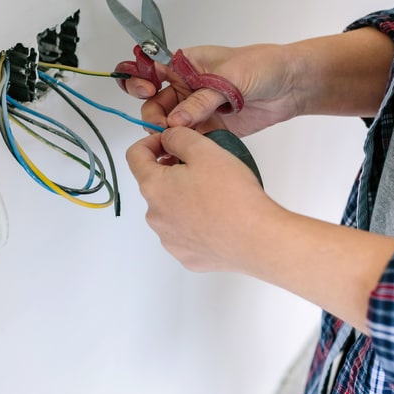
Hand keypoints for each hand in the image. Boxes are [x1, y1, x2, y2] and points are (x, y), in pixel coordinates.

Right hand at [119, 43, 299, 135]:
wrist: (292, 85)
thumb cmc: (262, 66)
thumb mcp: (229, 77)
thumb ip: (201, 100)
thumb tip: (175, 121)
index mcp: (185, 64)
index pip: (150, 69)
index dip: (140, 80)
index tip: (147, 90)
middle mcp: (185, 87)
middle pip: (154, 103)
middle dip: (153, 115)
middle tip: (164, 127)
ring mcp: (196, 109)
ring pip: (168, 124)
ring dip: (167, 133)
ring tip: (175, 141)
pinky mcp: (209, 128)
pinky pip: (187, 138)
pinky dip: (182, 146)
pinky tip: (184, 152)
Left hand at [126, 126, 275, 272]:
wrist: (258, 240)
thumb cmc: (234, 197)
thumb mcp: (205, 150)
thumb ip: (178, 137)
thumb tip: (167, 138)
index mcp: (154, 187)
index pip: (135, 156)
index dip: (151, 142)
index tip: (169, 141)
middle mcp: (155, 216)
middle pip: (155, 184)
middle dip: (173, 172)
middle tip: (202, 168)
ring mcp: (169, 239)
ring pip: (170, 210)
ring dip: (185, 198)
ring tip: (214, 195)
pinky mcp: (186, 256)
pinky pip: (185, 233)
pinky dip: (196, 223)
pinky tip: (217, 218)